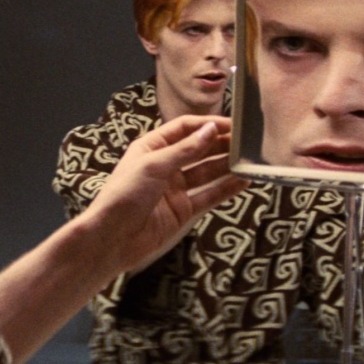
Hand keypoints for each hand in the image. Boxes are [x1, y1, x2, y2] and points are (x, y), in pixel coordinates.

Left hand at [79, 115, 249, 274]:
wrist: (113, 239)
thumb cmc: (124, 195)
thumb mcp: (153, 166)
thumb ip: (185, 150)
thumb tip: (210, 129)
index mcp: (151, 147)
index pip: (184, 128)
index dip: (207, 125)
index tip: (232, 124)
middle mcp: (165, 165)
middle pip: (198, 150)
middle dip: (220, 144)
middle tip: (247, 141)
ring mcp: (175, 189)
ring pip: (207, 173)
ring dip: (227, 165)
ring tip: (250, 159)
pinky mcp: (183, 210)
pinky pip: (209, 196)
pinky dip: (226, 189)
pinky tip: (244, 181)